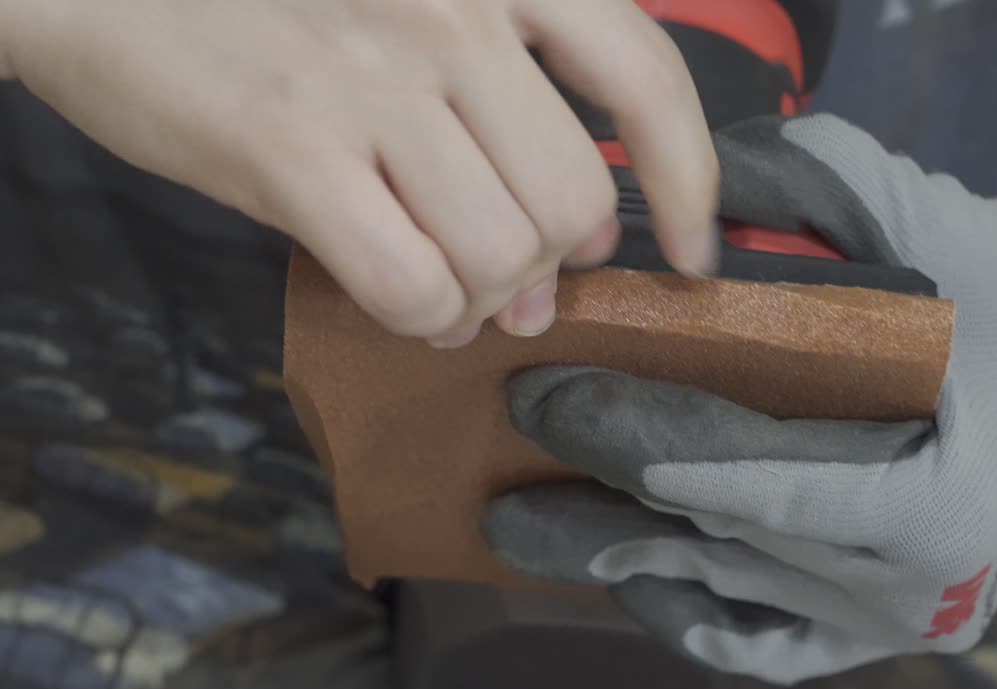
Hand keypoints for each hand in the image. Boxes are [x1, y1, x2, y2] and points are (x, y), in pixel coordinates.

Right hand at [1, 0, 718, 345]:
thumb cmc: (273, 2)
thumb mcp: (410, 17)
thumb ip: (501, 125)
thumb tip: (552, 275)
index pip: (646, 79)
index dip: (688, 182)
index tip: (692, 250)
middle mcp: (451, 10)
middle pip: (573, 200)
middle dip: (549, 264)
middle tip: (508, 278)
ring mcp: (372, 77)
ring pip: (502, 253)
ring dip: (480, 299)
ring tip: (441, 289)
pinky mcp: (291, 148)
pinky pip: (414, 285)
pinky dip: (421, 318)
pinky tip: (402, 303)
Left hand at [482, 114, 996, 683]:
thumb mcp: (953, 229)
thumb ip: (832, 189)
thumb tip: (710, 177)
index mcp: (944, 500)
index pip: (766, 483)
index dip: (648, 446)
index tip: (557, 405)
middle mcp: (916, 585)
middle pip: (730, 541)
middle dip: (610, 490)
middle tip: (519, 438)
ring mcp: (896, 619)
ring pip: (730, 597)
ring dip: (620, 558)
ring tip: (522, 523)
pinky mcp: (881, 628)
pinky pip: (767, 644)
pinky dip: (692, 616)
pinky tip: (627, 577)